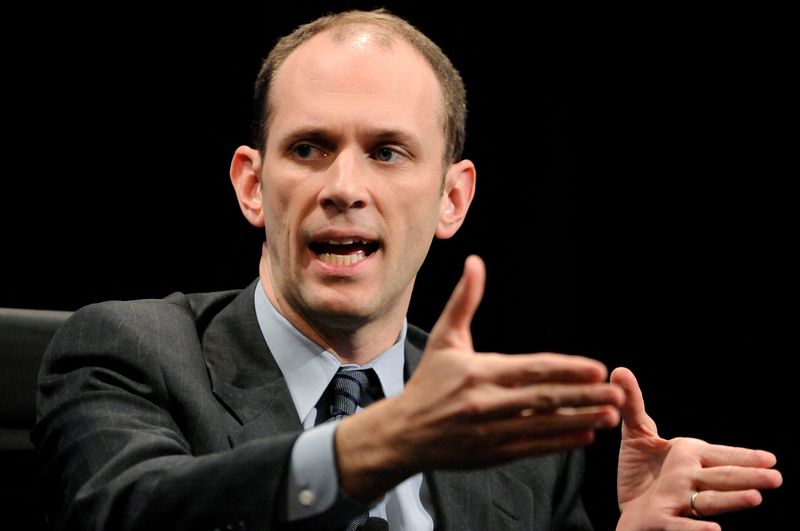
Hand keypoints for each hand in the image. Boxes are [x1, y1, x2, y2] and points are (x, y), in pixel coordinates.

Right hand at [336, 255, 623, 499]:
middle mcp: (485, 401)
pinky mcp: (490, 453)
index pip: (531, 368)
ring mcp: (489, 430)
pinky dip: (559, 442)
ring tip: (609, 415)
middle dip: (583, 396)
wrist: (403, 433)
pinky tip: (584, 437)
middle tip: (615, 393)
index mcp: (478, 371)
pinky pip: (532, 447)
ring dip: (579, 420)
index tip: (597, 368)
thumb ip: (464, 301)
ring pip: (543, 425)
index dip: (566, 368)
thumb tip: (475, 262)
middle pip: (543, 397)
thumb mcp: (444, 340)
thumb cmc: (428, 383)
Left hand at [612, 367, 782, 530]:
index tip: (770, 458)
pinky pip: (680, 526)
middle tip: (776, 476)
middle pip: (722, 477)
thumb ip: (633, 405)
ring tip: (755, 498)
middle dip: (747, 476)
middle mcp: (689, 479)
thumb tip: (620, 370)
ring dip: (731, 500)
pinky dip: (695, 530)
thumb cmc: (642, 472)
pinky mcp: (662, 520)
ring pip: (709, 501)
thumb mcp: (637, 435)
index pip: (721, 454)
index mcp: (690, 457)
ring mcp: (678, 501)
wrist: (629, 507)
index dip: (744, 456)